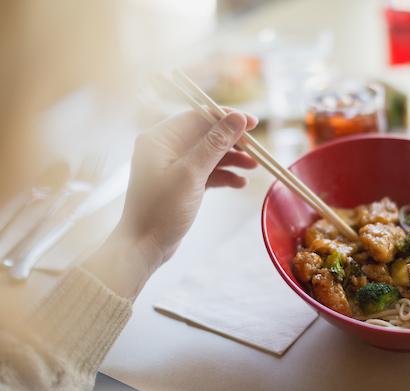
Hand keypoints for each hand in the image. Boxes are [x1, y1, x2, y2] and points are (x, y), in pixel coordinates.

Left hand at [85, 110, 257, 297]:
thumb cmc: (161, 209)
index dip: (227, 117)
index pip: (198, 116)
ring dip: (232, 160)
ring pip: (210, 154)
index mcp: (160, 138)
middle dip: (233, 142)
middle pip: (206, 135)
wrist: (144, 246)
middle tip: (256, 150)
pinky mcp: (182, 183)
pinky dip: (224, 175)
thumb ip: (215, 144)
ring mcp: (173, 166)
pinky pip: (207, 172)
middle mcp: (165, 148)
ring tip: (253, 168)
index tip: (253, 123)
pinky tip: (239, 183)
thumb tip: (237, 118)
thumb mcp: (191, 173)